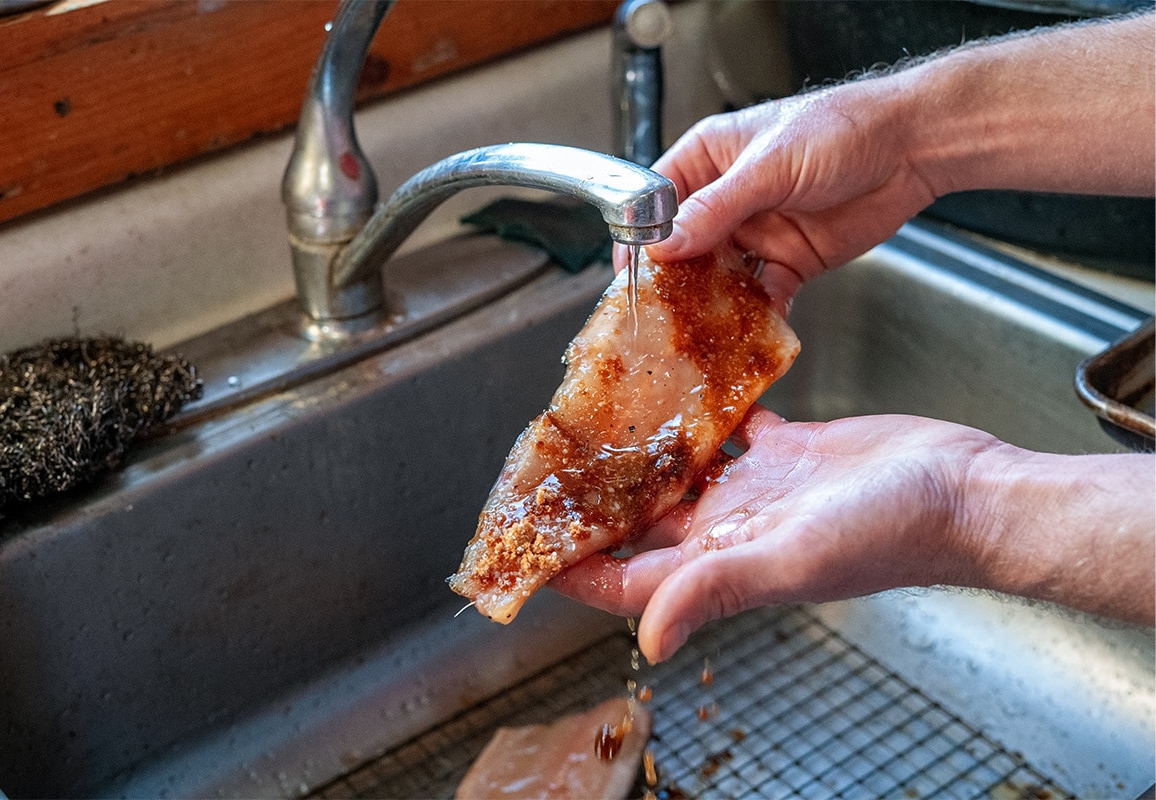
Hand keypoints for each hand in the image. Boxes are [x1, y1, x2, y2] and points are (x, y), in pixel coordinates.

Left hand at [550, 406, 998, 663]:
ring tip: (597, 420)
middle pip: (643, 524)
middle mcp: (732, 530)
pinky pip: (730, 430)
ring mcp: (758, 490)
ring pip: (680, 473)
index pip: (629, 576)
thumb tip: (649, 642)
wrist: (961, 490)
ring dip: (641, 453)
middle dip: (597, 504)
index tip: (530, 553)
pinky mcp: (788, 451)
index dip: (578, 569)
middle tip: (550, 472)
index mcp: (723, 562)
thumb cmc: (890, 533)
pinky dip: (703, 410)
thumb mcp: (792, 559)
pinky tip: (680, 381)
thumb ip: (716, 588)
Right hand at [615, 81, 938, 308]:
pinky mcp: (790, 260)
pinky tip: (746, 334)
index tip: (631, 276)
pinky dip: (755, 316)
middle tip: (657, 316)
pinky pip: (763, 295)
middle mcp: (728, 198)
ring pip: (720, 276)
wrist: (910, 149)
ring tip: (694, 333)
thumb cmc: (841, 130)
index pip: (658, 202)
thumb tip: (665, 245)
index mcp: (711, 160)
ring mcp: (758, 232)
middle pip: (685, 247)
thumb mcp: (769, 166)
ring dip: (710, 303)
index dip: (642, 239)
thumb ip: (715, 210)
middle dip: (673, 281)